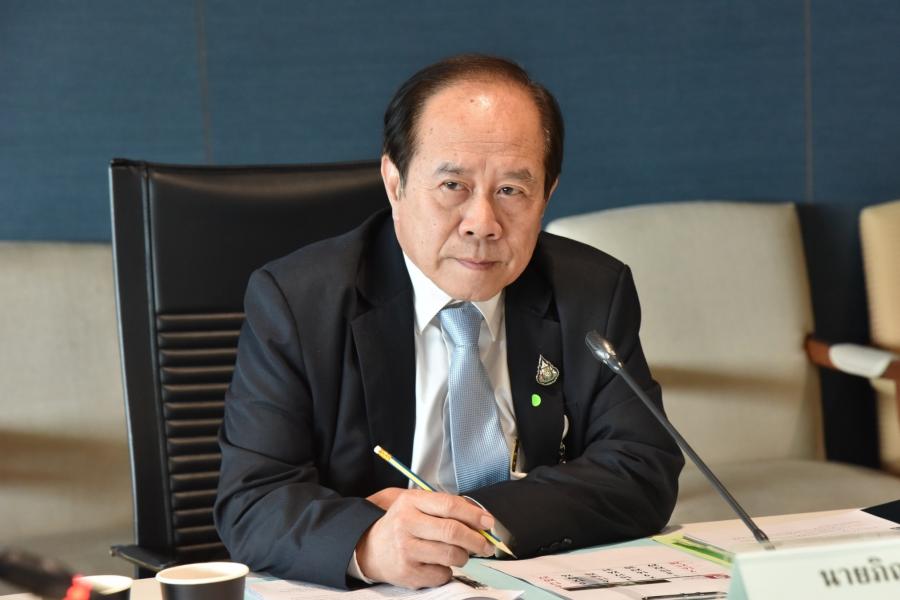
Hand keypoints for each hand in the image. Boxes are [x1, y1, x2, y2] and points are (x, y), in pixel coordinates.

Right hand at [356, 489, 495, 587]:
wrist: (370, 547)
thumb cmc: (402, 524)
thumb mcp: (417, 504)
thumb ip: (446, 507)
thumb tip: (481, 520)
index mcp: (411, 502)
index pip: (450, 505)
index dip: (474, 514)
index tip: (488, 523)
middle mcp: (406, 524)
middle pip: (453, 532)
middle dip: (477, 540)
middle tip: (486, 545)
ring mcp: (406, 549)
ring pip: (451, 555)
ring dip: (463, 556)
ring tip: (459, 553)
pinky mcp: (407, 572)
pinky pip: (442, 574)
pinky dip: (447, 570)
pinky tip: (438, 563)